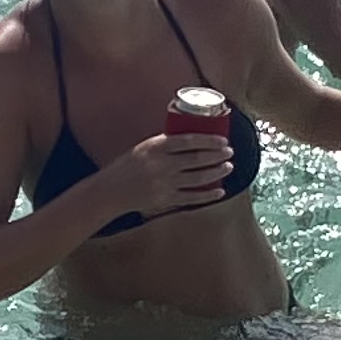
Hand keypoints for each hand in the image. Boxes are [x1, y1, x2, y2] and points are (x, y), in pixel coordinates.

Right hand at [97, 128, 234, 221]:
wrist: (111, 191)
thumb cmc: (128, 166)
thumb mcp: (144, 147)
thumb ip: (166, 145)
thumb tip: (194, 139)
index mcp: (156, 147)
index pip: (189, 140)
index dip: (209, 140)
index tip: (223, 140)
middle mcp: (162, 165)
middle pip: (198, 159)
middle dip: (218, 156)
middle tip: (229, 152)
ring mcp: (165, 184)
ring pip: (199, 178)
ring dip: (217, 172)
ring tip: (228, 167)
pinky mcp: (166, 200)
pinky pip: (193, 198)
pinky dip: (208, 195)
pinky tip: (220, 190)